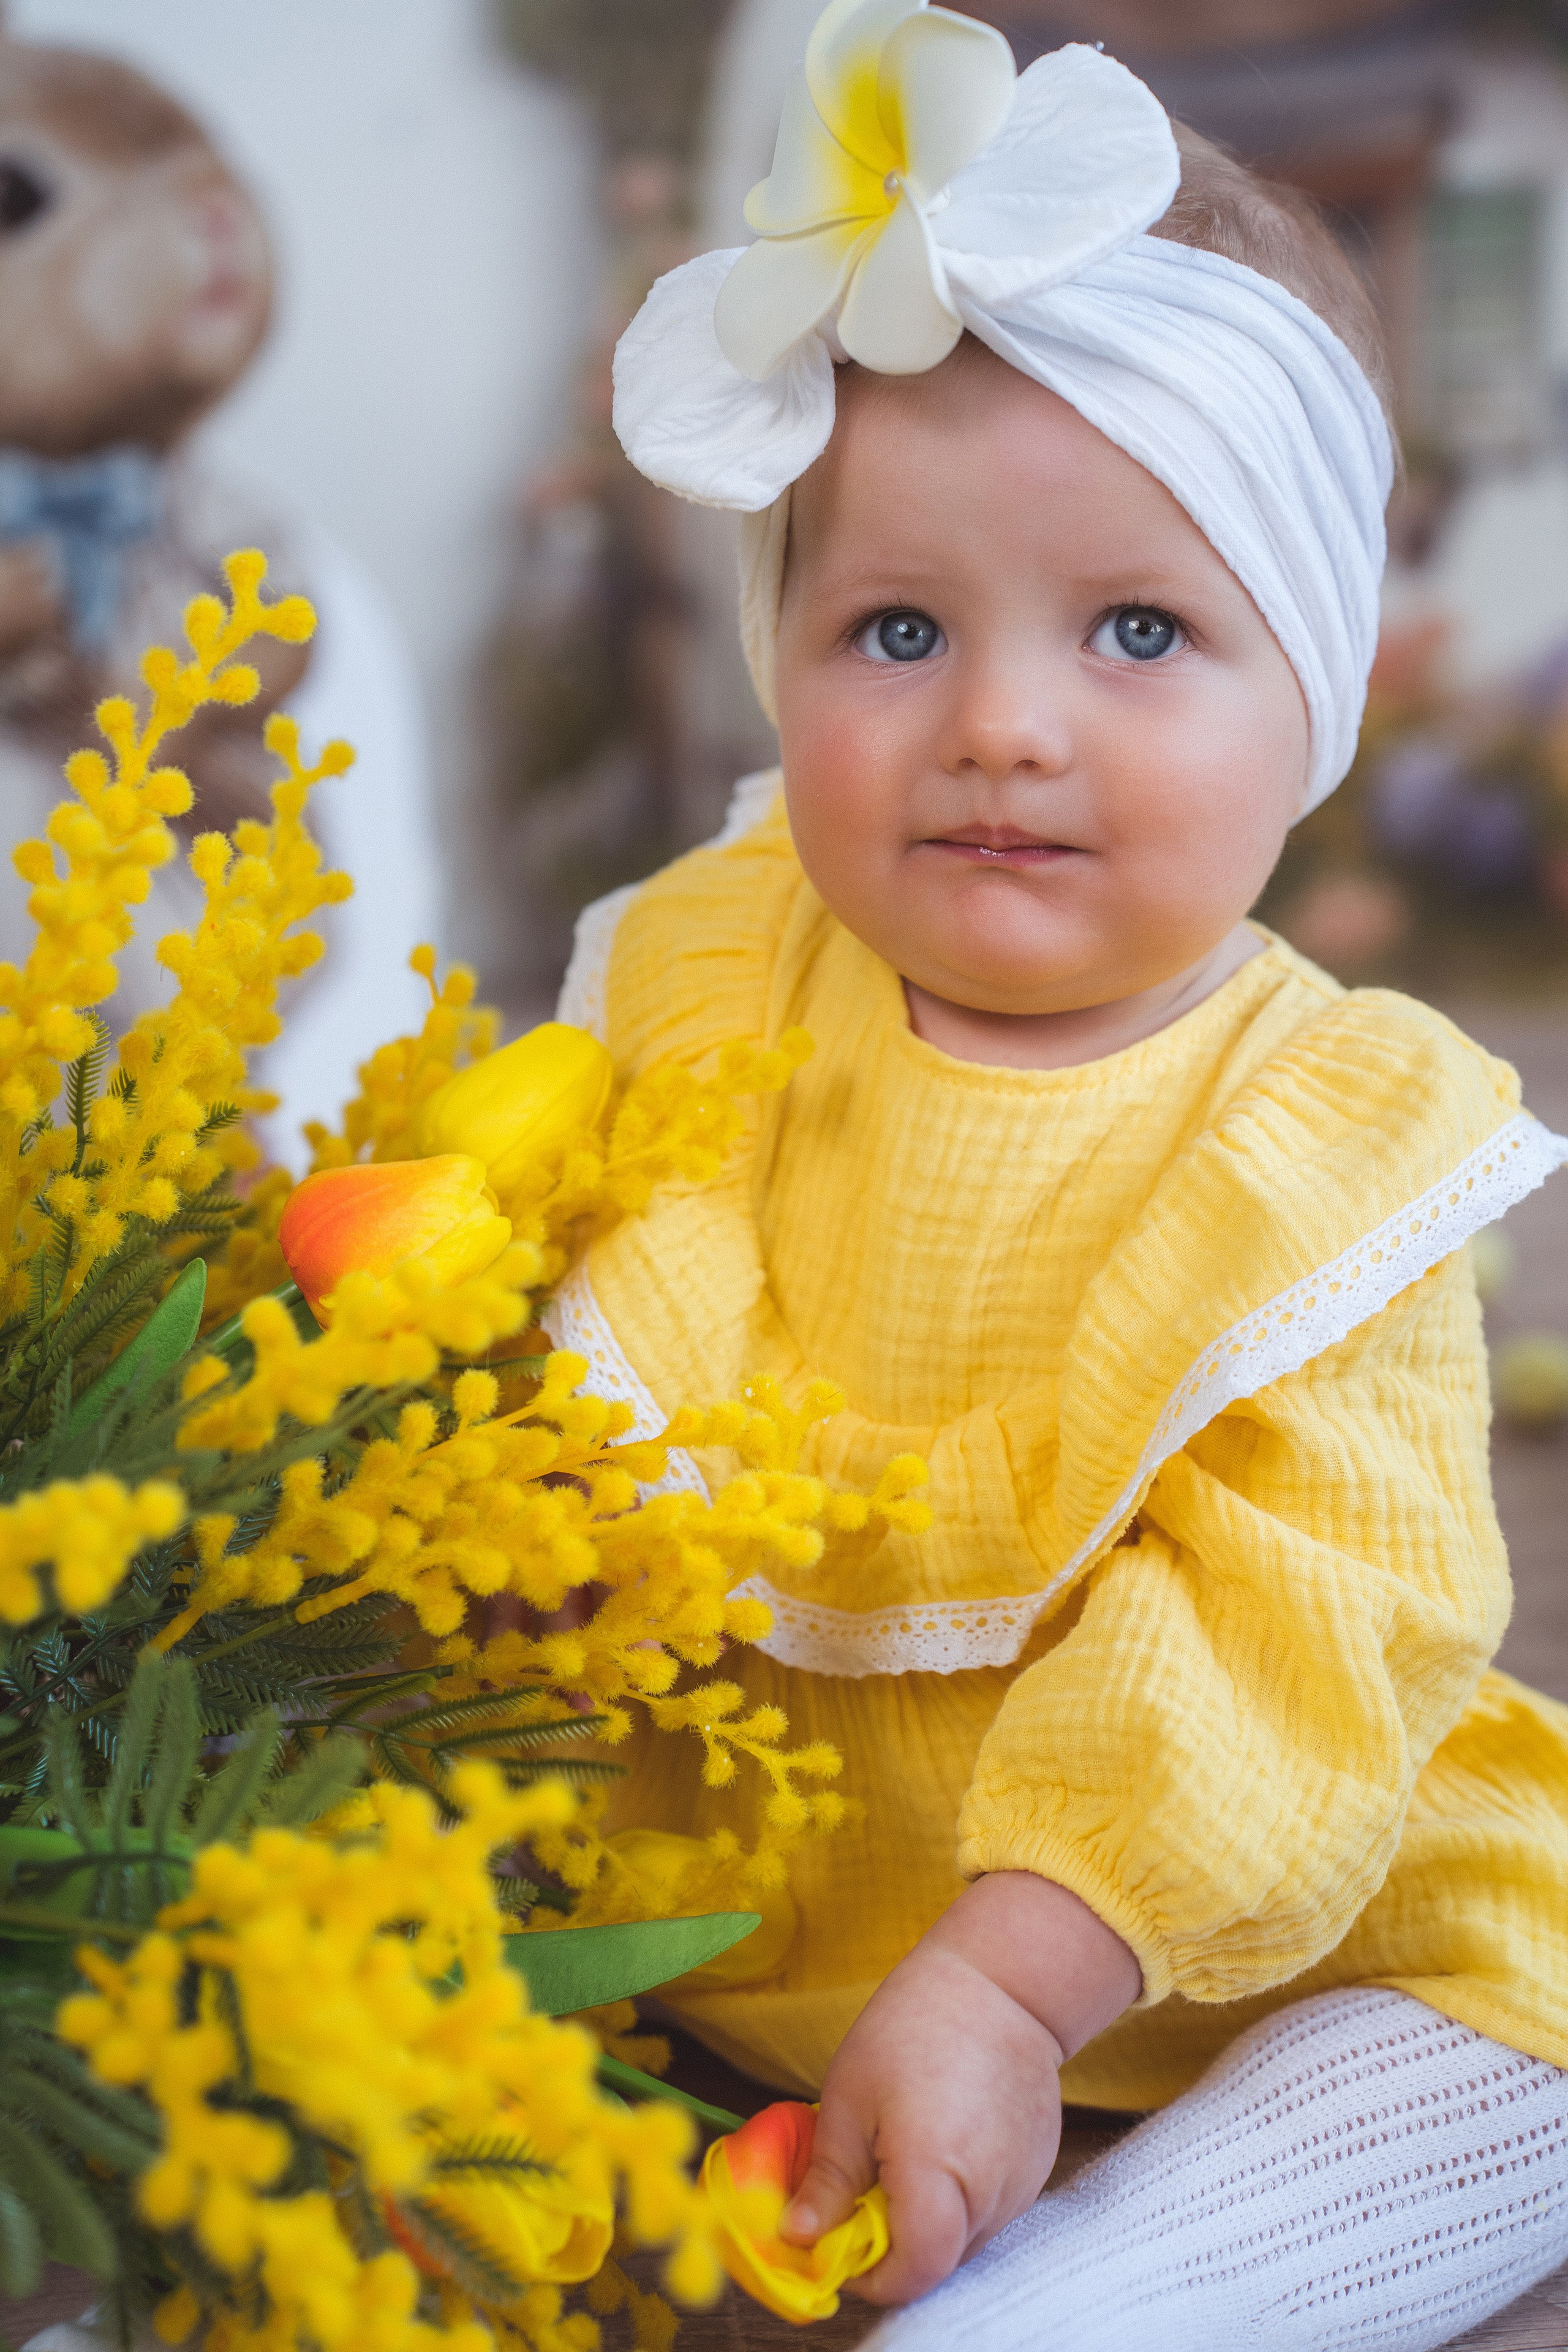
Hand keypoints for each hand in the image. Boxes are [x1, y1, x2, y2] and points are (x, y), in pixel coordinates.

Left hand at [781, 1873, 1139, 2304]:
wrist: (1000, 1983)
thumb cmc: (913, 2027)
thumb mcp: (849, 2098)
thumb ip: (828, 2180)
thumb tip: (797, 2237)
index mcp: (936, 2175)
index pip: (912, 2273)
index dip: (872, 2276)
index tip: (840, 2247)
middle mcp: (990, 2193)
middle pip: (938, 2263)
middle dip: (895, 2248)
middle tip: (862, 2196)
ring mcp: (1022, 2185)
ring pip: (966, 2242)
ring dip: (928, 2222)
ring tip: (904, 2156)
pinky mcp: (1038, 2170)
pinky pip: (991, 2212)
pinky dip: (960, 2199)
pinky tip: (943, 2144)